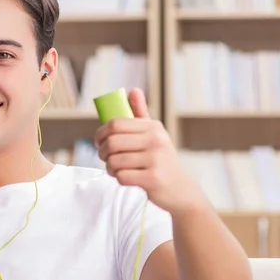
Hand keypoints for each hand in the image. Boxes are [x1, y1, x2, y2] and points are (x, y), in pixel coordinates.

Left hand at [94, 88, 206, 214]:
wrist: (180, 189)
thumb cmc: (161, 160)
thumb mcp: (154, 135)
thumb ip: (141, 115)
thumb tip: (133, 90)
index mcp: (153, 127)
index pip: (115, 124)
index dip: (100, 134)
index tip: (99, 143)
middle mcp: (155, 140)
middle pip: (111, 142)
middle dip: (103, 153)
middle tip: (106, 159)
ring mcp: (155, 159)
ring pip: (114, 161)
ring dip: (110, 168)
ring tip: (117, 170)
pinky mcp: (152, 178)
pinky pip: (122, 176)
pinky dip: (119, 179)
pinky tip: (127, 178)